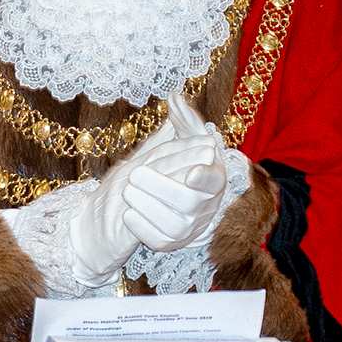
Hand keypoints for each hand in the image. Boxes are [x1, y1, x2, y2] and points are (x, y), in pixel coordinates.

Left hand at [67, 100, 227, 276]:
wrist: (151, 197)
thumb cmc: (173, 162)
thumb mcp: (178, 138)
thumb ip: (181, 119)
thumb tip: (176, 98)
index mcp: (212, 179)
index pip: (215, 180)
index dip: (205, 178)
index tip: (190, 173)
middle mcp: (206, 207)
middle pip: (189, 203)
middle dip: (161, 188)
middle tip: (134, 174)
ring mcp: (190, 228)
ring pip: (175, 225)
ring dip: (148, 206)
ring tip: (127, 190)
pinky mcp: (171, 243)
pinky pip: (159, 241)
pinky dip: (142, 227)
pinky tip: (128, 213)